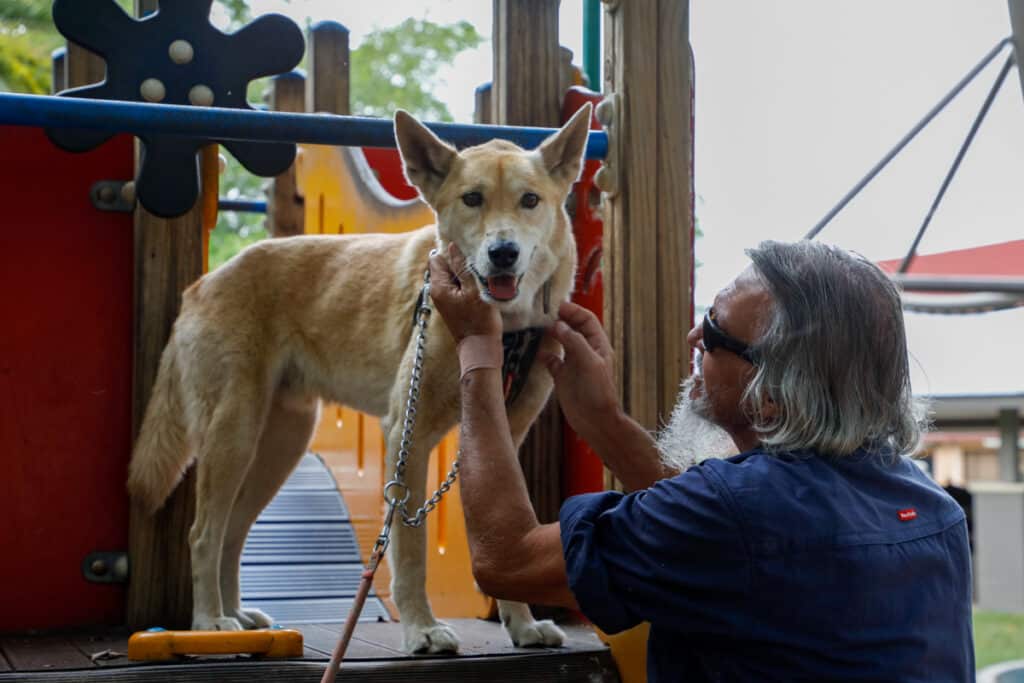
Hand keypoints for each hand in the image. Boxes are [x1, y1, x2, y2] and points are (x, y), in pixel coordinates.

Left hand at [428, 243, 501, 342]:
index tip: (468, 256)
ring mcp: (444, 299)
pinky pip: (456, 287)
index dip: (451, 254)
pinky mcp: (452, 304)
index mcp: (439, 287)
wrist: (480, 347)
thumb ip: (462, 267)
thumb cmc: (479, 320)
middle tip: (476, 269)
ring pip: (452, 276)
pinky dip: (466, 284)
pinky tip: (478, 289)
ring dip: (465, 275)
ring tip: (479, 280)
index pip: (437, 259)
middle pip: (444, 267)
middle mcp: (437, 292)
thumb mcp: (473, 289)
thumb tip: (452, 247)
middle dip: (459, 264)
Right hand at [539, 301, 621, 438]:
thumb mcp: (589, 362)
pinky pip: (552, 361)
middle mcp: (585, 351)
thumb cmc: (598, 391)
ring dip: (550, 334)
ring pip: (561, 342)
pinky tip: (536, 352)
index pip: (586, 320)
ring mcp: (573, 364)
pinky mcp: (563, 377)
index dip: (573, 311)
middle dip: (559, 319)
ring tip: (536, 327)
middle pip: (572, 328)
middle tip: (541, 313)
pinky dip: (544, 355)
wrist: (595, 421)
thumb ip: (574, 341)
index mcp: (597, 345)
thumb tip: (558, 324)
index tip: (555, 305)